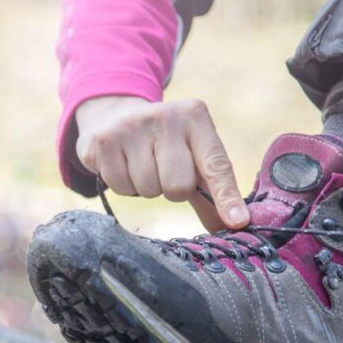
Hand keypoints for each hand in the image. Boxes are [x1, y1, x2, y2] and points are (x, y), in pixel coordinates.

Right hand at [74, 95, 248, 231]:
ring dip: (146, 188)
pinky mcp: (104, 140)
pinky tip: (121, 164)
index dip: (226, 197)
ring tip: (139, 164)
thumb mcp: (192, 157)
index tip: (238, 222)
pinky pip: (120, 188)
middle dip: (171, 190)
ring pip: (149, 190)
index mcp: (195, 116)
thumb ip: (212, 191)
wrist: (113, 116)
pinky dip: (122, 185)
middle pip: (178, 187)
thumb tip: (234, 226)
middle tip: (162, 170)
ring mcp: (133, 125)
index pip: (216, 165)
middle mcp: (166, 116)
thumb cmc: (163, 145)